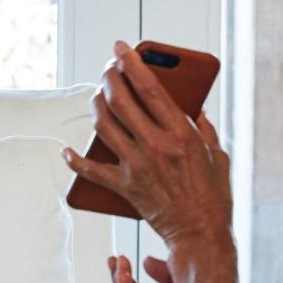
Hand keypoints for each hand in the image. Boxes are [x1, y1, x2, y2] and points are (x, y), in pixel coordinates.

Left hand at [64, 41, 233, 250]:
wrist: (200, 234)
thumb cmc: (214, 195)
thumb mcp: (217, 154)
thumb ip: (204, 128)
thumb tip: (195, 108)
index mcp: (180, 133)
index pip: (149, 88)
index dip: (132, 63)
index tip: (121, 48)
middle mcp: (155, 146)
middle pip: (121, 101)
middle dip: (109, 78)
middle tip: (108, 68)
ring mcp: (137, 166)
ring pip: (104, 126)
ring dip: (96, 106)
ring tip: (98, 96)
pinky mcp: (124, 187)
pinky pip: (90, 171)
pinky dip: (74, 160)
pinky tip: (66, 151)